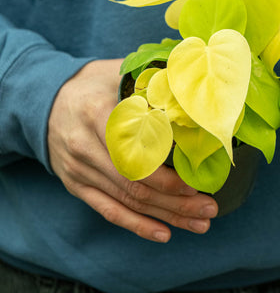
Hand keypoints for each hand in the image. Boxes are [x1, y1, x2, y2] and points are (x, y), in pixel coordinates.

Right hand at [48, 59, 217, 242]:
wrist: (45, 100)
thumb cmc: (90, 83)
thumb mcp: (114, 71)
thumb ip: (148, 79)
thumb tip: (192, 83)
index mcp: (97, 115)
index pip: (134, 154)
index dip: (165, 175)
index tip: (195, 184)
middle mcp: (85, 148)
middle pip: (135, 184)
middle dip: (176, 202)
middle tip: (209, 209)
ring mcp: (79, 171)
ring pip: (127, 201)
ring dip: (166, 216)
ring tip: (199, 224)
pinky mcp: (77, 185)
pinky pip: (108, 210)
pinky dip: (136, 225)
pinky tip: (163, 232)